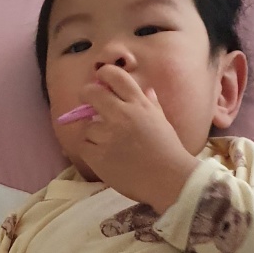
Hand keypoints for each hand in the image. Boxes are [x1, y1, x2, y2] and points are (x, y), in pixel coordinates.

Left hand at [68, 66, 200, 211]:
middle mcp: (122, 115)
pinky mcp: (98, 156)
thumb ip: (151, 104)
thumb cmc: (169, 152)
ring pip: (88, 127)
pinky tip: (103, 157)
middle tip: (86, 100)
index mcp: (139, 104)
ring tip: (107, 145)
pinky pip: (84, 146)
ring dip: (93, 133)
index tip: (100, 78)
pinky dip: (90, 150)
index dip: (104, 73)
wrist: (169, 179)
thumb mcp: (162, 122)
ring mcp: (108, 135)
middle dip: (86, 94)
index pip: (116, 76)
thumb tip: (147, 90)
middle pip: (92, 93)